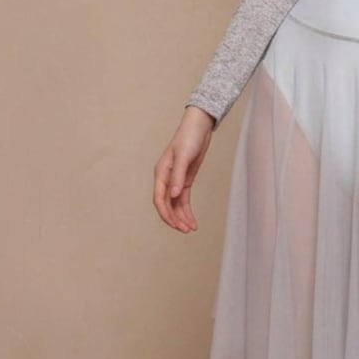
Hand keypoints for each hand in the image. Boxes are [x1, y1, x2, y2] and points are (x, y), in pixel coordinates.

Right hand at [153, 106, 215, 232]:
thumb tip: (173, 195)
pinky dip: (187, 211)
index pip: (159, 199)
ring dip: (181, 217)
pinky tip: (192, 220)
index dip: (166, 214)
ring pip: (175, 204)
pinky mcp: (185, 180)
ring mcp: (175, 180)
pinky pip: (183, 200)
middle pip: (166, 205)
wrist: (199, 128)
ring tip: (190, 229)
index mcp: (161, 173)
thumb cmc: (189, 138)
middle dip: (174, 219)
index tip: (175, 225)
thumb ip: (178, 176)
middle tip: (185, 230)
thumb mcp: (184, 157)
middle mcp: (166, 179)